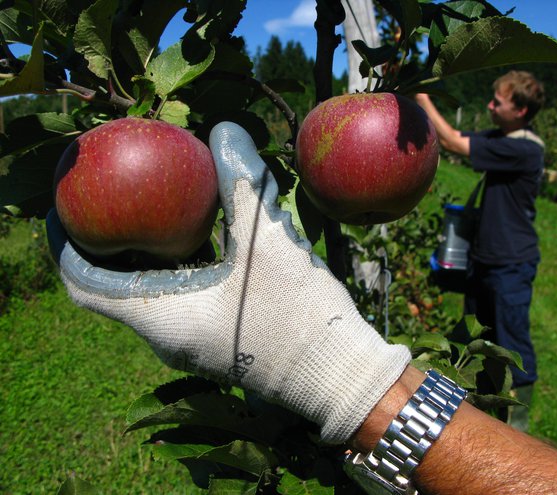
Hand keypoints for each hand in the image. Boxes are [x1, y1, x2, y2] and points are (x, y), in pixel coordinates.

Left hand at [47, 122, 409, 443]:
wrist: (339, 375)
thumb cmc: (300, 317)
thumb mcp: (270, 242)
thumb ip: (243, 184)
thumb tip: (225, 130)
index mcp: (163, 317)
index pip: (84, 284)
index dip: (66, 245)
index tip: (66, 209)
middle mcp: (166, 336)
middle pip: (110, 288)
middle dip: (102, 244)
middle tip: (108, 200)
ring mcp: (190, 343)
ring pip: (143, 295)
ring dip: (139, 256)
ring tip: (145, 212)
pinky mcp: (213, 341)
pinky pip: (174, 301)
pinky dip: (170, 269)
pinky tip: (194, 239)